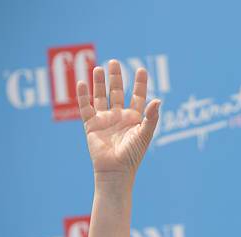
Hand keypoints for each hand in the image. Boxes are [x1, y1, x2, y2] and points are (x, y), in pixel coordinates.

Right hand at [77, 60, 159, 178]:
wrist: (115, 170)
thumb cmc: (133, 155)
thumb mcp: (145, 134)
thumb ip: (151, 117)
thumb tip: (158, 100)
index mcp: (134, 118)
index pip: (137, 96)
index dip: (140, 84)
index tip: (141, 69)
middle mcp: (119, 116)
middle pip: (117, 92)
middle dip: (116, 78)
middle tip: (114, 62)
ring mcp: (105, 119)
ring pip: (101, 97)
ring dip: (100, 83)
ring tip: (99, 68)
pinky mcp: (91, 125)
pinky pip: (86, 107)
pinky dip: (83, 95)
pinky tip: (82, 83)